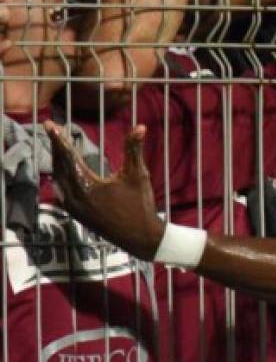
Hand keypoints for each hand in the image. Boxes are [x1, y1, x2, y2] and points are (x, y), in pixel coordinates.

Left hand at [45, 122, 164, 260]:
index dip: (58, 139)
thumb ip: (134, 150)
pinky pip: (61, 190)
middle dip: (56, 147)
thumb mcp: (138, 175)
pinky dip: (60, 176)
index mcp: (87, 186)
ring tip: (58, 148)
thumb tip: (140, 126)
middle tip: (52, 131)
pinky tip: (63, 172)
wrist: (139, 237)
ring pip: (58, 179)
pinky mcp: (77, 214)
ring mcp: (74, 207)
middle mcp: (75, 197)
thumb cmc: (139, 205)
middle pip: (58, 166)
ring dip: (57, 162)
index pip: (67, 157)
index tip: (49, 125)